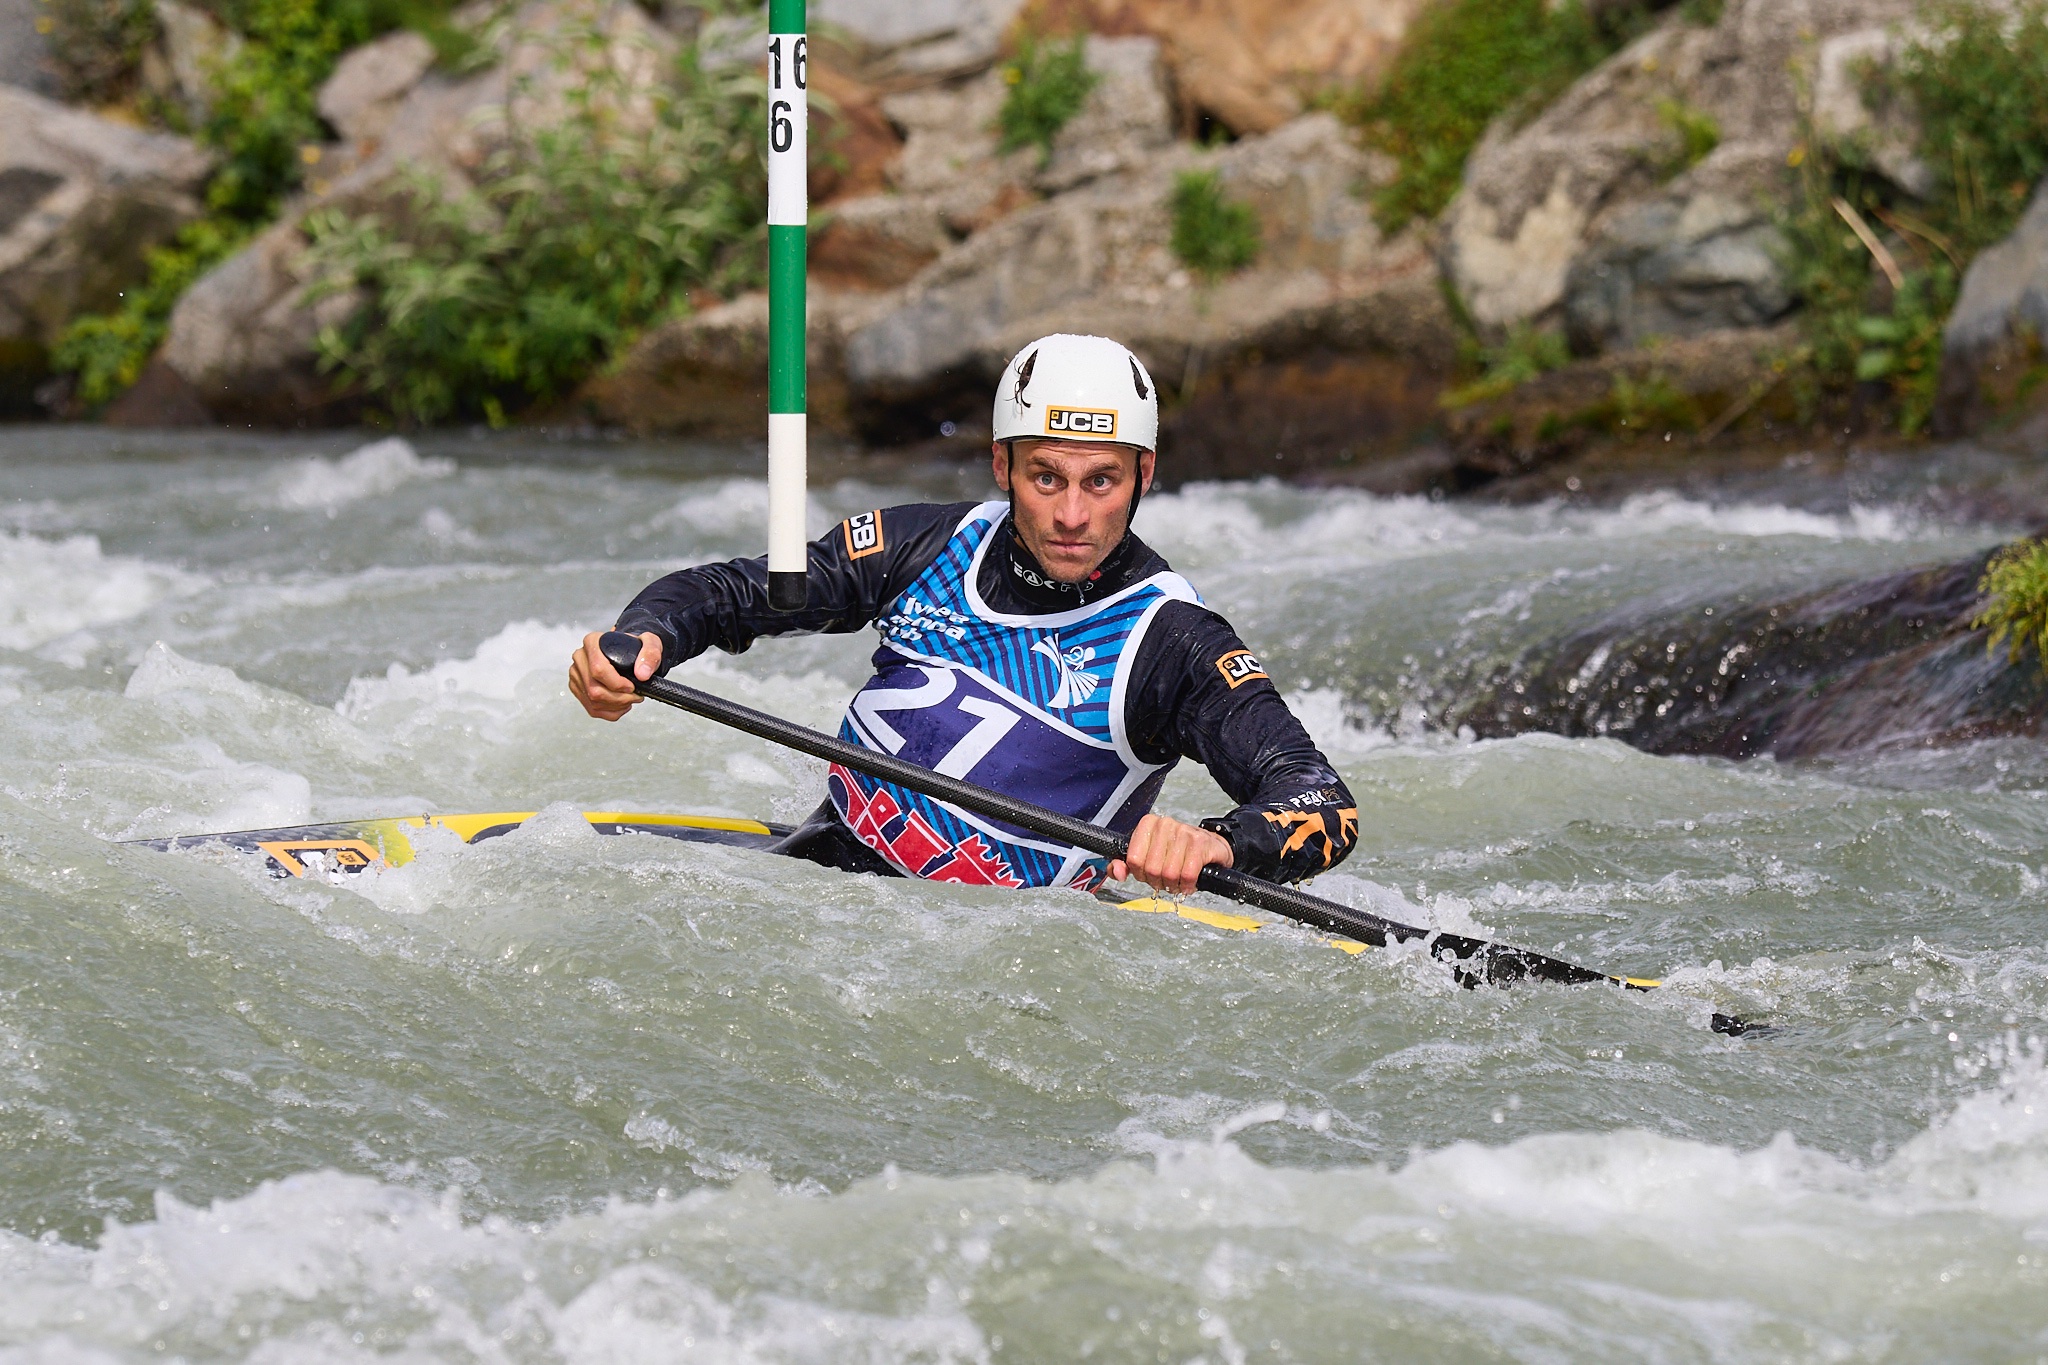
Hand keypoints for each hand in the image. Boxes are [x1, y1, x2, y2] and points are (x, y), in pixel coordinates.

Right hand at [569, 630, 660, 719]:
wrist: (629, 651)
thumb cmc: (635, 646)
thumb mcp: (649, 643)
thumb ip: (650, 654)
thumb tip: (642, 674)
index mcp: (593, 642)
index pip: (598, 669)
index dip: (617, 684)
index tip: (632, 687)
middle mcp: (580, 658)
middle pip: (594, 689)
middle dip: (619, 699)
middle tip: (635, 697)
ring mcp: (577, 674)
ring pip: (593, 701)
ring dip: (616, 707)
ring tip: (630, 700)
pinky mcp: (578, 688)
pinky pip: (592, 708)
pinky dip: (610, 712)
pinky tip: (621, 705)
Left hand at [1111, 813, 1231, 894]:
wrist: (1210, 849)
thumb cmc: (1177, 854)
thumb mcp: (1148, 858)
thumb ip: (1126, 865)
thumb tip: (1117, 872)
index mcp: (1148, 824)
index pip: (1133, 859)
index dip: (1140, 874)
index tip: (1148, 873)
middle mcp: (1165, 824)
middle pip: (1151, 869)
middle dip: (1158, 882)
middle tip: (1166, 879)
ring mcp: (1183, 832)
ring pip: (1168, 873)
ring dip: (1174, 885)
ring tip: (1178, 880)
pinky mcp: (1200, 843)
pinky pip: (1187, 875)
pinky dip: (1187, 885)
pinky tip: (1189, 882)